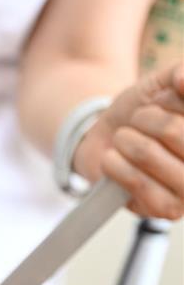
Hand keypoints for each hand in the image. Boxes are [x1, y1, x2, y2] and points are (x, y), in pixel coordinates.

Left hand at [73, 62, 183, 219]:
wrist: (107, 138)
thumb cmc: (145, 109)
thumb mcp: (164, 82)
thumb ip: (179, 73)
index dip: (172, 102)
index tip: (162, 101)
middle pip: (174, 131)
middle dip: (146, 118)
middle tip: (140, 121)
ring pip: (148, 154)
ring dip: (126, 139)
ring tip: (125, 139)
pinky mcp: (165, 211)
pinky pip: (134, 182)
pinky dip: (115, 163)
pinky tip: (114, 159)